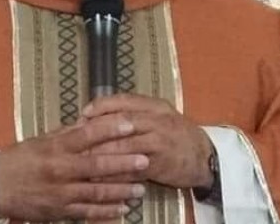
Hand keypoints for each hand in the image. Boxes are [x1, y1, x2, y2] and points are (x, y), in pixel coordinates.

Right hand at [0, 115, 149, 221]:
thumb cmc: (19, 160)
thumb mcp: (41, 140)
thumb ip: (67, 133)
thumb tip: (91, 121)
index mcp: (55, 147)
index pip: (86, 135)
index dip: (109, 129)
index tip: (130, 124)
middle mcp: (59, 169)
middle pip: (97, 165)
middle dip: (124, 163)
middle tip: (146, 159)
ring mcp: (60, 192)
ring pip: (96, 192)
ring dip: (121, 191)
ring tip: (141, 189)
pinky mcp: (59, 211)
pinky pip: (87, 212)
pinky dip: (106, 212)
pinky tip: (123, 209)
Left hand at [82, 94, 213, 189]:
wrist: (205, 156)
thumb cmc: (176, 134)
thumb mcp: (160, 115)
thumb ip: (134, 113)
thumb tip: (98, 115)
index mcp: (154, 106)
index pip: (123, 100)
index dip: (100, 106)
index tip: (83, 114)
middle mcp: (156, 121)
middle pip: (119, 123)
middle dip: (94, 132)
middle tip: (74, 140)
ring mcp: (158, 143)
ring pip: (122, 146)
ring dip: (99, 155)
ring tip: (80, 161)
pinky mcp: (159, 164)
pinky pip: (131, 169)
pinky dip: (114, 175)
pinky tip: (99, 179)